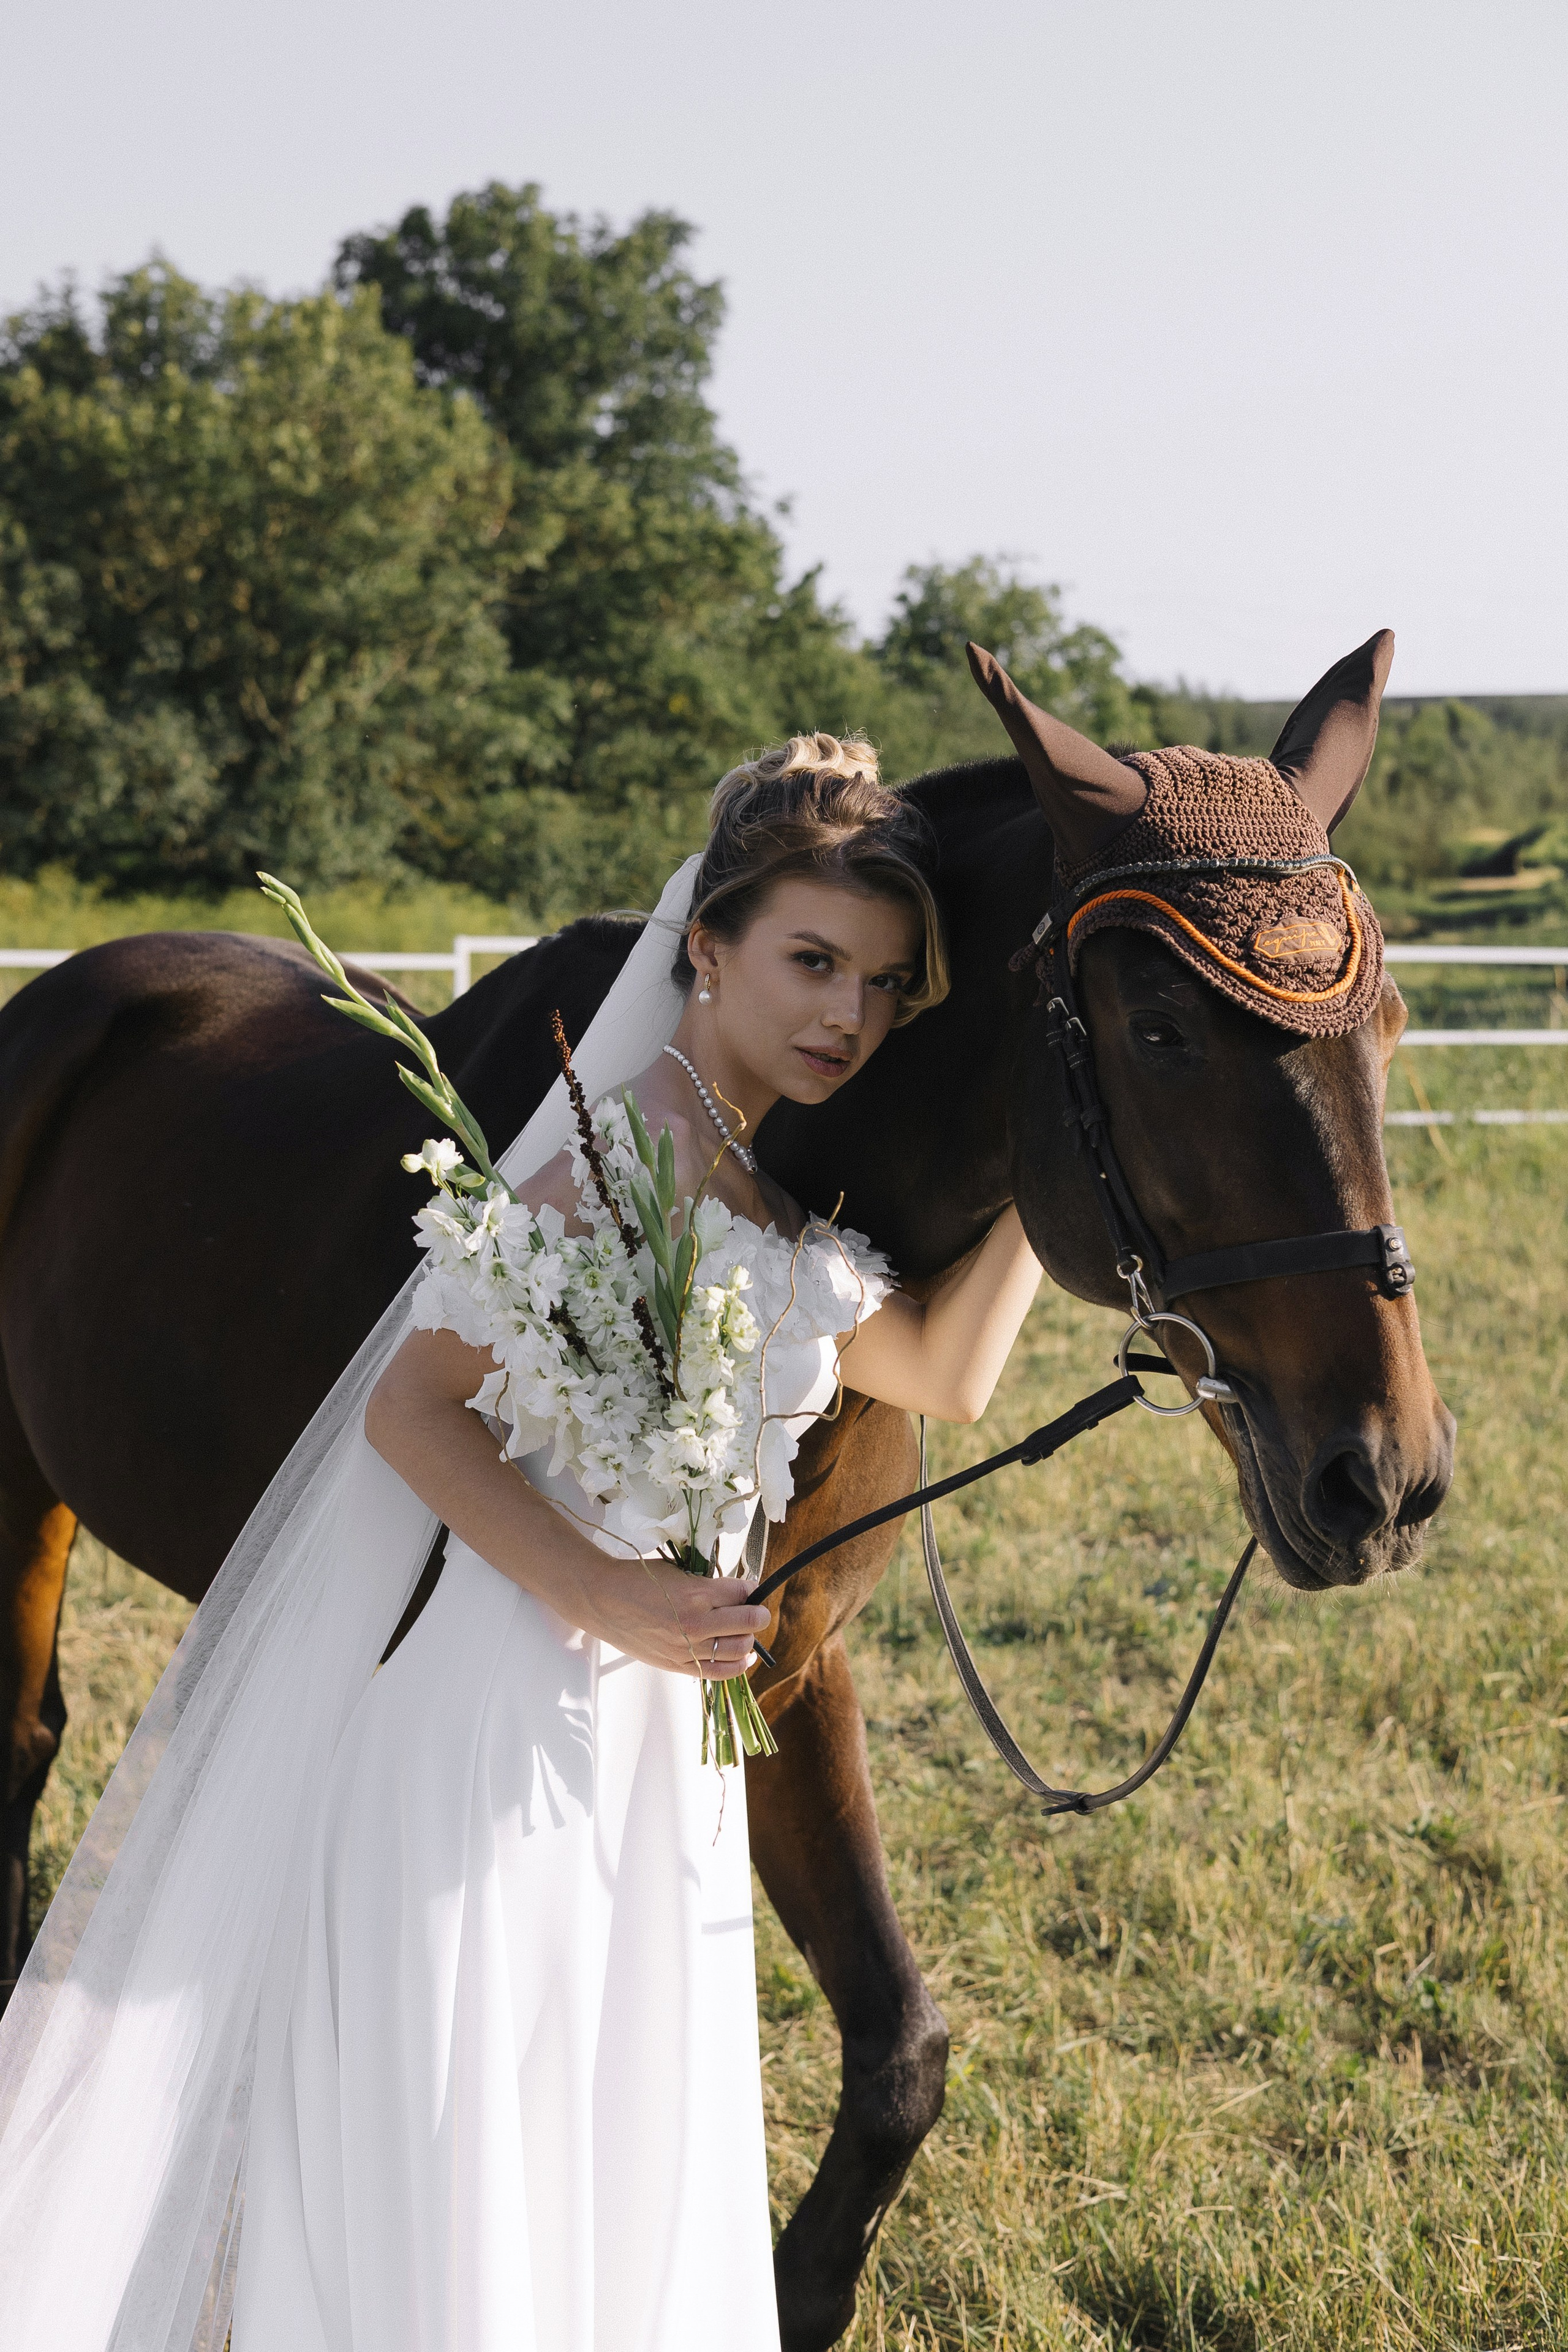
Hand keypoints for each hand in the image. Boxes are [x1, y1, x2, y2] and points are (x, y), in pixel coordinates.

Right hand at [571, 1556, 770, 1680]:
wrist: (602, 1600)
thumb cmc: (637, 1580)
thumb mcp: (677, 1572)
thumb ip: (707, 1584)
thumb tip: (737, 1593)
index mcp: (697, 1593)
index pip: (743, 1592)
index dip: (752, 1590)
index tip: (751, 1590)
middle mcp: (696, 1622)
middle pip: (748, 1622)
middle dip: (758, 1615)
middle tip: (758, 1612)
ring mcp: (687, 1648)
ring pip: (738, 1649)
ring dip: (749, 1640)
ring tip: (747, 1634)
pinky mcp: (676, 1665)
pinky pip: (718, 1672)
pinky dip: (736, 1665)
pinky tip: (743, 1658)